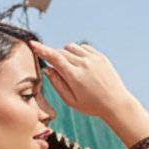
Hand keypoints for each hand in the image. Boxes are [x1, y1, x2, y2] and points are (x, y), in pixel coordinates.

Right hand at [30, 42, 148, 145]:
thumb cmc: (92, 105)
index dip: (41, 50)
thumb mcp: (71, 101)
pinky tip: (80, 64)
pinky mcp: (100, 56)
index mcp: (74, 76)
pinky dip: (77, 52)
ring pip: (71, 47)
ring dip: (66, 54)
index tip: (32, 43)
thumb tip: (48, 69)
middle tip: (57, 69)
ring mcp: (93, 58)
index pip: (54, 57)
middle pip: (61, 52)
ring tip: (71, 68)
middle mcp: (83, 64)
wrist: (116, 103)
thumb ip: (57, 84)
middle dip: (54, 57)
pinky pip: (83, 47)